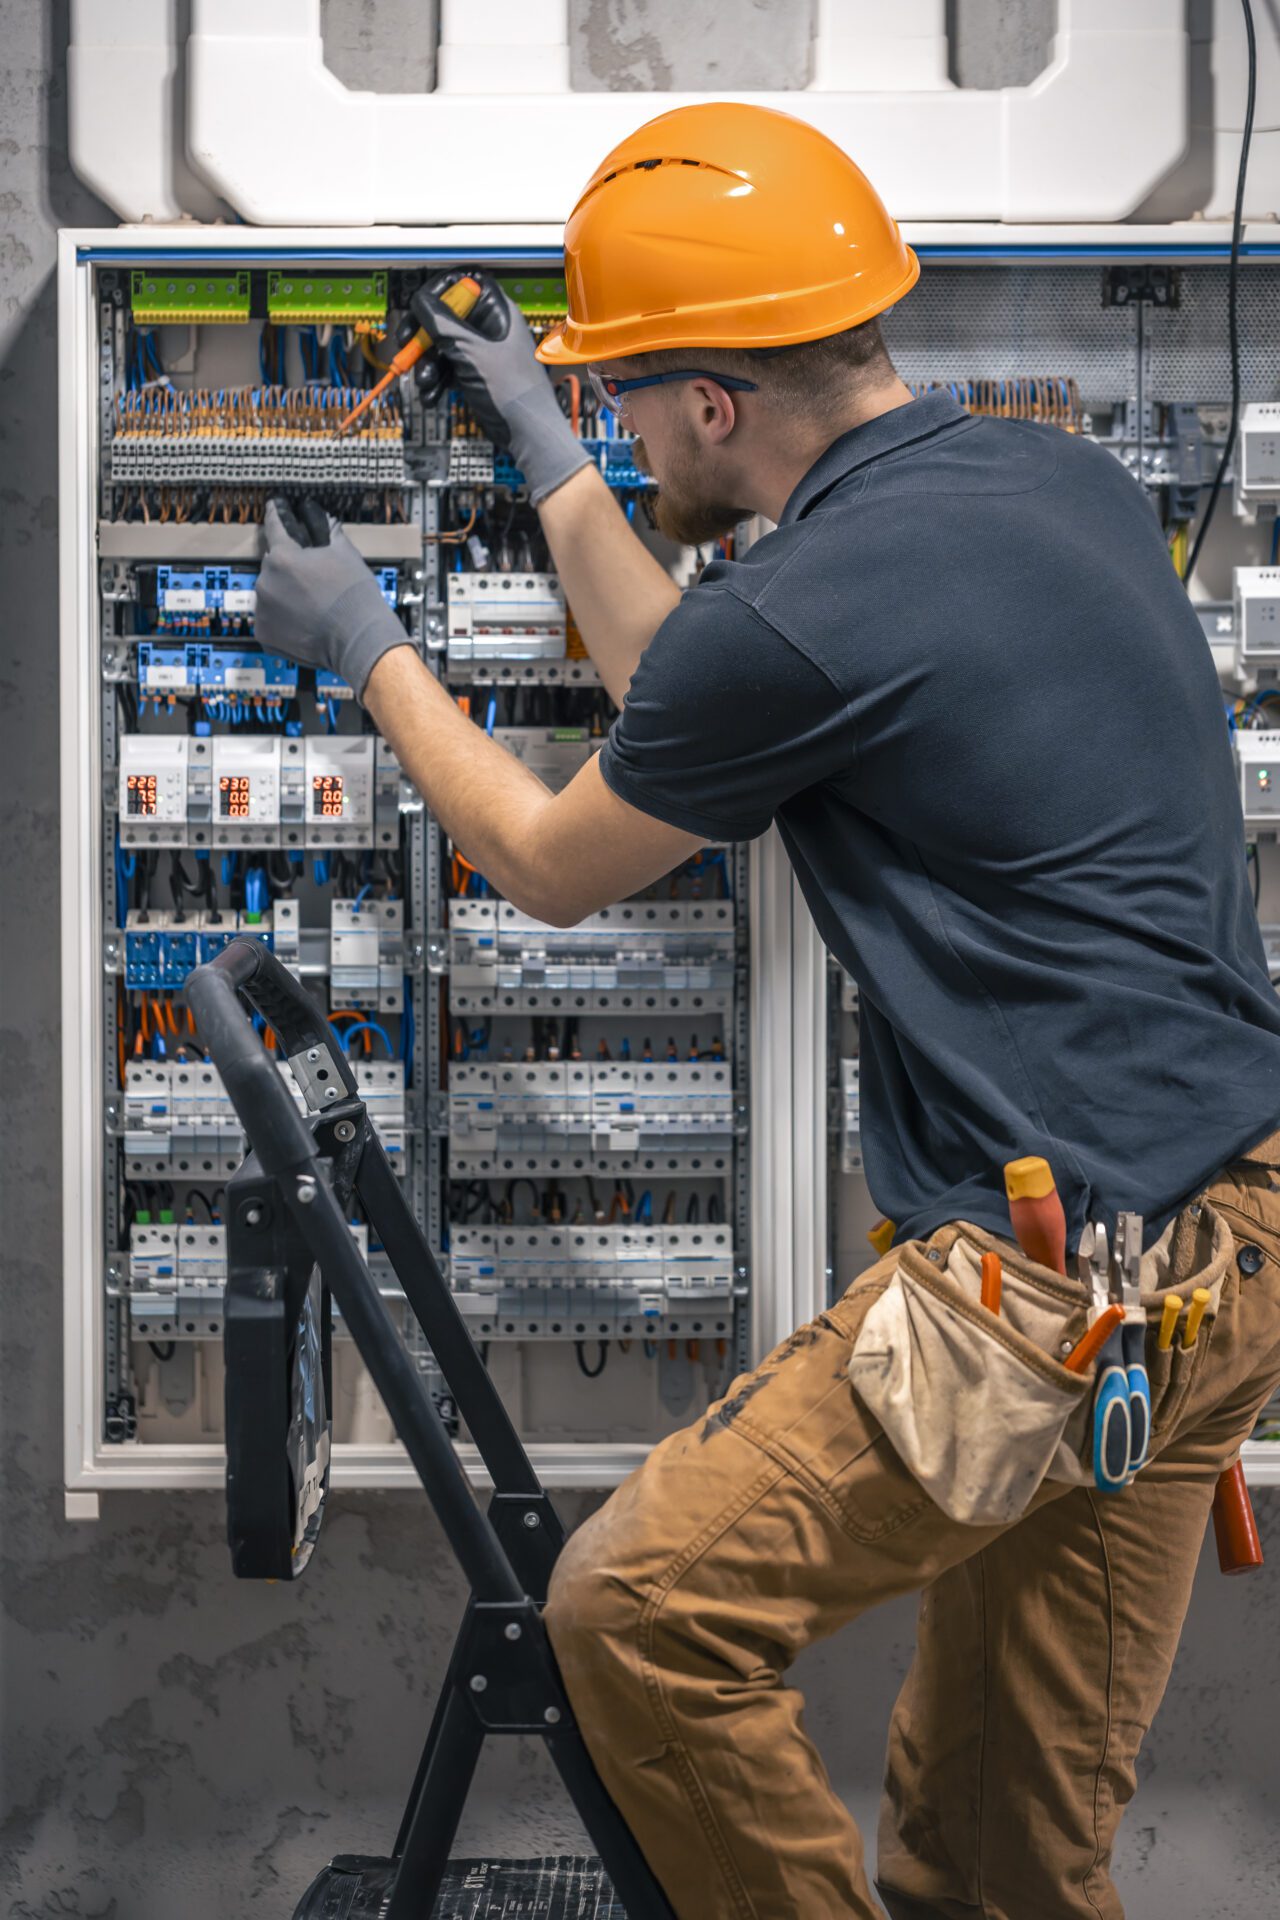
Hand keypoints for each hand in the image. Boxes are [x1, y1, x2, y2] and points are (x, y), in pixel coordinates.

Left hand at [254, 498, 411, 700]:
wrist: (358, 640)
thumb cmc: (354, 598)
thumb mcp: (346, 553)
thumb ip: (327, 531)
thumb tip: (324, 521)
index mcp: (283, 557)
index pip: (274, 526)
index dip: (275, 514)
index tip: (273, 508)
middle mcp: (266, 581)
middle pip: (272, 565)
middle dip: (288, 567)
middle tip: (311, 579)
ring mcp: (263, 610)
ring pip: (270, 592)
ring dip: (283, 594)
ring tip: (309, 604)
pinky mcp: (264, 633)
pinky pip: (268, 619)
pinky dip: (281, 619)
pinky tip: (302, 621)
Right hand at [411, 275, 590, 505]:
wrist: (527, 434)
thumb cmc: (512, 391)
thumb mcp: (471, 352)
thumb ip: (442, 323)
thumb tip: (420, 300)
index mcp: (497, 312)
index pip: (465, 284)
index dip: (440, 291)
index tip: (420, 305)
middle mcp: (489, 328)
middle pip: (446, 316)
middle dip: (424, 334)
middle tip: (407, 345)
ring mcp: (481, 352)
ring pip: (443, 345)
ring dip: (427, 363)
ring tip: (424, 381)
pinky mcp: (475, 374)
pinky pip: (448, 369)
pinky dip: (437, 381)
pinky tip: (431, 395)